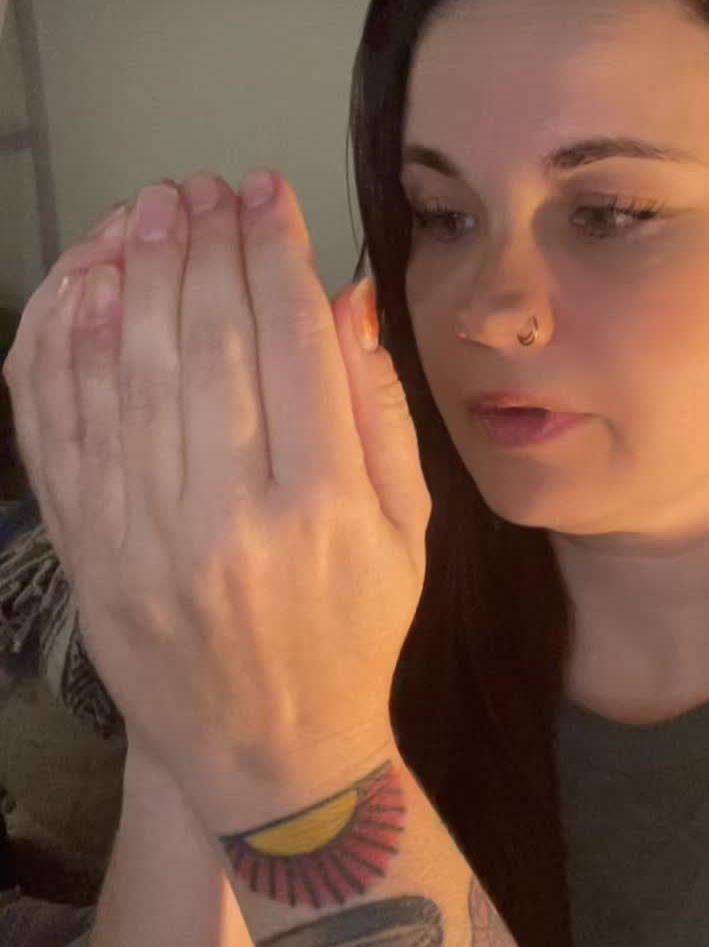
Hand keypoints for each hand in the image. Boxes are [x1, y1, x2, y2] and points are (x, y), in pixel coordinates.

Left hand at [2, 170, 430, 834]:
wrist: (271, 757)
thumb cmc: (353, 634)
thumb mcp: (407, 529)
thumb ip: (379, 409)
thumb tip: (344, 295)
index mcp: (323, 509)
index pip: (290, 343)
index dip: (274, 251)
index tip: (266, 192)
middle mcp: (231, 520)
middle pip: (204, 344)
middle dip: (202, 246)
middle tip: (202, 189)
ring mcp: (148, 542)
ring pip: (126, 374)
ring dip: (131, 274)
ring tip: (147, 211)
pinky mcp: (91, 557)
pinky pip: (62, 433)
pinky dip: (64, 350)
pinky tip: (84, 287)